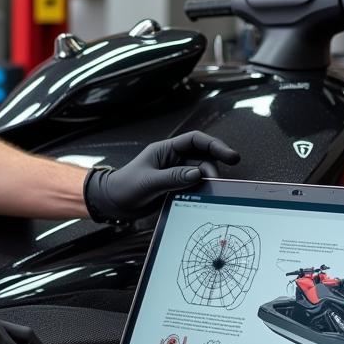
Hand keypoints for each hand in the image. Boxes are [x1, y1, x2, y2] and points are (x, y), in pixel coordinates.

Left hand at [83, 130, 239, 223]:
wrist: (113, 203)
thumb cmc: (125, 187)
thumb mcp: (148, 182)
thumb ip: (173, 177)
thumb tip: (198, 173)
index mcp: (165, 150)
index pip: (195, 140)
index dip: (215, 145)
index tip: (230, 156)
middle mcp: (172, 159)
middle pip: (202, 157)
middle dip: (213, 167)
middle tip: (218, 181)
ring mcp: (175, 173)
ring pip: (200, 172)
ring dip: (208, 180)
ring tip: (210, 191)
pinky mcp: (175, 187)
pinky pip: (194, 185)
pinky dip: (201, 190)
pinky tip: (205, 197)